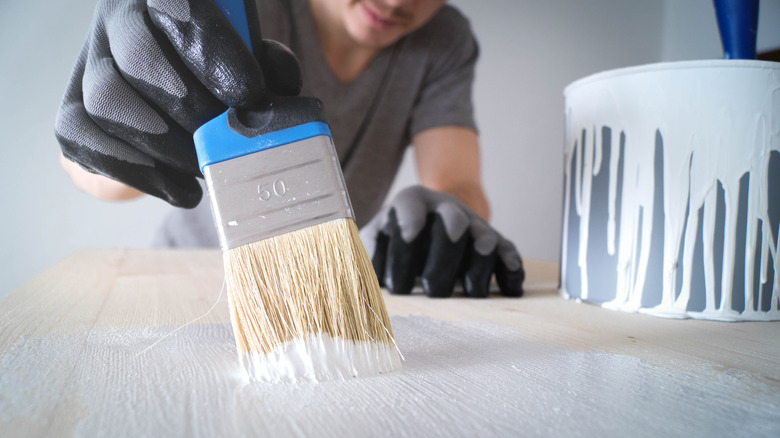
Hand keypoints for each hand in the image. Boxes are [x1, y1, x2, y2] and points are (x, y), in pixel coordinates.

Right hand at [55, 0, 301, 207]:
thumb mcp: (254, 59)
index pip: (175, 6)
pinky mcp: (72, 110)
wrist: (178, 94)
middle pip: (137, 57)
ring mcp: (90, 64)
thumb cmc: (225, 71)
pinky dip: (136, 172)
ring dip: (165, 146)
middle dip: (191, 108)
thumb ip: (270, 69)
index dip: (212, 51)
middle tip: (226, 140)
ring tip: (205, 170)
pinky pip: (80, 139)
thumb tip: (274, 94)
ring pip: (106, 101)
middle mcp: (119, 20)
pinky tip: (181, 189)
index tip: (249, 95)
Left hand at [360, 186, 524, 297]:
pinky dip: (510, 270)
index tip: (408, 238)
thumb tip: (356, 282)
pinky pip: (508, 253)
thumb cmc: (394, 242)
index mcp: (411, 203)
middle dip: (443, 256)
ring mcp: (472, 226)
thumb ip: (364, 255)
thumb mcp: (375, 240)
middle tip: (431, 288)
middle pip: (452, 224)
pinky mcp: (494, 243)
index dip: (410, 222)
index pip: (410, 206)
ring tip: (472, 291)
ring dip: (479, 265)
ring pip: (483, 240)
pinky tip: (510, 288)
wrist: (430, 222)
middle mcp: (445, 209)